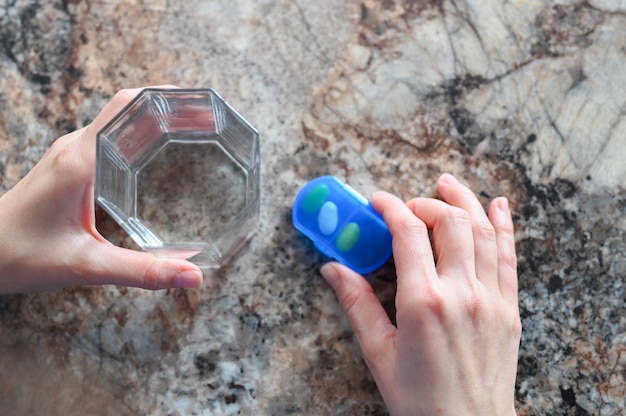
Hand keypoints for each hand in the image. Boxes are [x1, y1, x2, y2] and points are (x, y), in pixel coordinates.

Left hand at [0, 87, 202, 293]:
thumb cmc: (18, 256)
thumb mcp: (85, 266)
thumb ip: (141, 271)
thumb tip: (193, 277)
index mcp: (80, 161)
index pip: (128, 106)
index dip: (167, 98)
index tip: (201, 103)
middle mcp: (75, 148)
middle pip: (130, 107)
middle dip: (172, 107)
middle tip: (210, 119)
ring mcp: (72, 155)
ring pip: (120, 120)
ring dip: (156, 118)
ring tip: (194, 130)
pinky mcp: (71, 166)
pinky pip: (112, 137)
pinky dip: (141, 135)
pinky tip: (160, 154)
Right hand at [321, 174, 520, 415]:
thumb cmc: (419, 399)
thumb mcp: (378, 352)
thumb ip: (356, 304)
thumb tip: (331, 269)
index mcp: (423, 302)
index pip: (408, 232)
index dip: (391, 207)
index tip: (378, 202)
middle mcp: (461, 293)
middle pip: (449, 221)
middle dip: (426, 202)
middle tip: (408, 206)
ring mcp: (490, 299)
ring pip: (483, 230)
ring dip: (465, 200)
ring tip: (447, 183)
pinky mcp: (509, 309)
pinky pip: (509, 256)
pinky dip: (504, 225)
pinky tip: (497, 205)